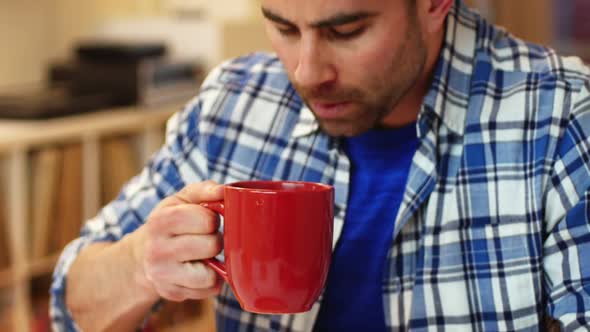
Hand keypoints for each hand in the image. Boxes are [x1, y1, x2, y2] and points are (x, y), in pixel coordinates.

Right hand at [131, 180, 224, 301]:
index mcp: (161, 220)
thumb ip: (205, 190)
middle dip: (215, 240)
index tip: (206, 219)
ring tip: (204, 255)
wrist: (142, 255)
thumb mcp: (182, 200)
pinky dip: (211, 280)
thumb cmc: (171, 223)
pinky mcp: (172, 292)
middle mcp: (158, 249)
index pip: (206, 220)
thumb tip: (224, 191)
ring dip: (214, 263)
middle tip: (205, 238)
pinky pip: (209, 289)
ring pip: (211, 273)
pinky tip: (200, 270)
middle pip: (212, 245)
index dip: (213, 219)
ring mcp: (163, 275)